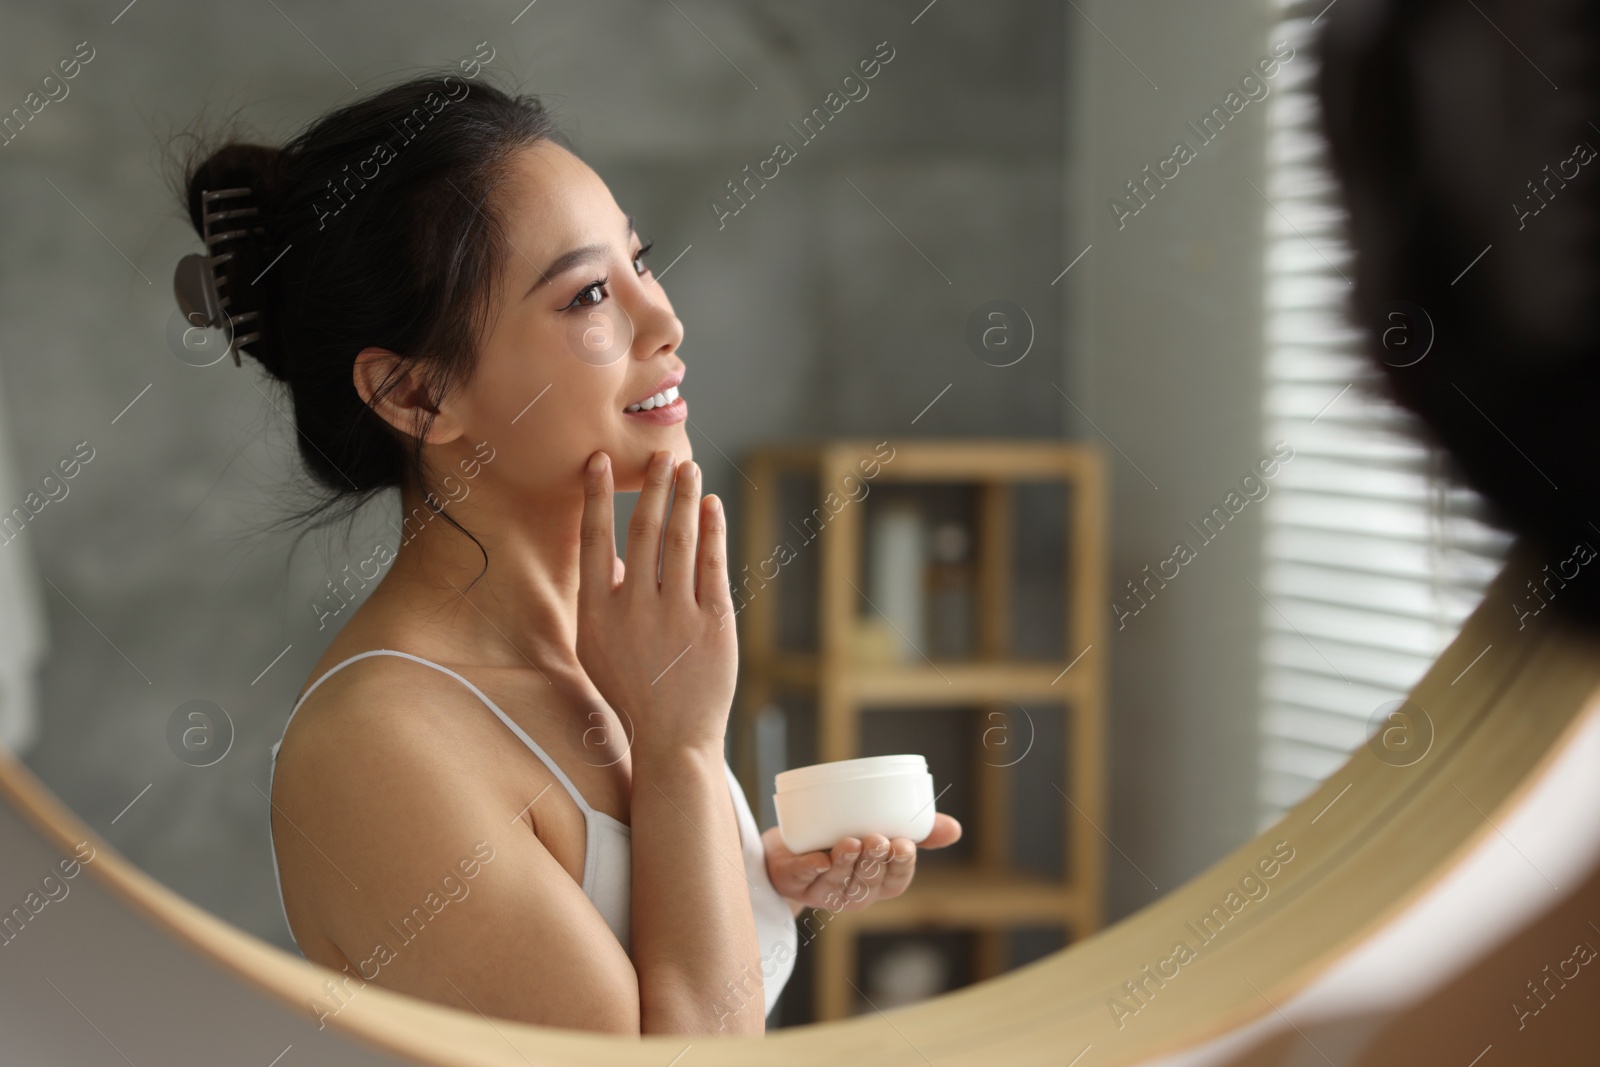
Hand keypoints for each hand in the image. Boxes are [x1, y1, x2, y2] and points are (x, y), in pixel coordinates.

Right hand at [576, 450, 736, 757]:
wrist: (673, 739)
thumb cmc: (631, 691)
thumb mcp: (597, 648)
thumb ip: (600, 600)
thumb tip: (614, 555)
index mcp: (598, 613)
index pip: (594, 541)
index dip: (595, 496)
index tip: (598, 460)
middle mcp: (635, 609)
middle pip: (643, 531)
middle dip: (652, 486)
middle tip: (661, 454)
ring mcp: (676, 615)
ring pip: (680, 541)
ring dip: (685, 499)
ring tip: (688, 470)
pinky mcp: (714, 623)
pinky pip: (713, 564)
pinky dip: (712, 530)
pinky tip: (711, 507)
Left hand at [762, 815, 962, 913]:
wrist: (789, 841)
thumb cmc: (844, 836)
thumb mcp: (883, 829)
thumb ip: (919, 830)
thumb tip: (955, 830)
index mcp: (877, 883)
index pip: (895, 881)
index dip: (900, 866)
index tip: (903, 845)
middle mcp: (852, 893)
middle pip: (866, 884)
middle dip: (872, 863)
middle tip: (876, 839)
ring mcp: (822, 891)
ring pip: (836, 884)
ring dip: (844, 864)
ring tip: (849, 842)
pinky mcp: (793, 881)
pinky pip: (802, 879)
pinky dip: (810, 869)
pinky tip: (818, 860)